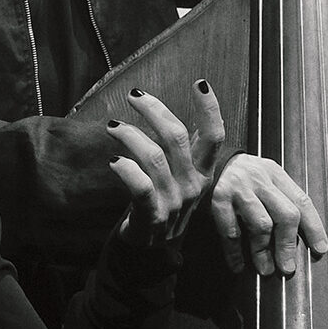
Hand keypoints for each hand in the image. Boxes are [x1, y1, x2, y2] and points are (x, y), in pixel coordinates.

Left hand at [107, 81, 225, 247]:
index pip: (214, 137)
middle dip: (154, 110)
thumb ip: (180, 149)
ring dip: (129, 135)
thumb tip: (164, 111)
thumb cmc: (162, 200)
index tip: (200, 83)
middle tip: (134, 95)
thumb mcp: (180, 176)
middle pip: (176, 136)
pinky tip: (112, 161)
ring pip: (152, 156)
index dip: (210, 109)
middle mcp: (192, 184)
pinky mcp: (152, 215)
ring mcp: (173, 200)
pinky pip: (139, 186)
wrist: (151, 245)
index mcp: (203, 172)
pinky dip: (125, 169)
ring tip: (113, 126)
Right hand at [209, 154, 327, 276]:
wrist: (203, 159)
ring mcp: (238, 188)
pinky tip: (238, 264)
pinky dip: (235, 252)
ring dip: (263, 251)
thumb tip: (299, 236)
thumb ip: (279, 198)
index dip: (314, 227)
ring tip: (265, 268)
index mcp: (274, 173)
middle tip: (287, 266)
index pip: (302, 201)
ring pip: (261, 225)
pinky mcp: (217, 198)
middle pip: (285, 215)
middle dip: (288, 245)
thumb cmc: (239, 175)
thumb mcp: (263, 177)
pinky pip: (231, 231)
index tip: (319, 248)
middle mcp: (259, 178)